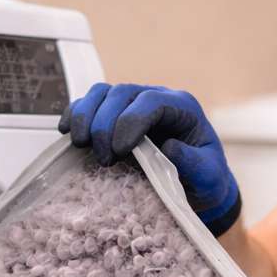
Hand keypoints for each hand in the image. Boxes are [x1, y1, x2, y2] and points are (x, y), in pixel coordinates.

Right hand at [60, 82, 240, 234]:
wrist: (197, 184)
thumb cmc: (204, 178)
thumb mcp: (208, 175)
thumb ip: (194, 163)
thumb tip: (169, 148)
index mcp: (182, 107)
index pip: (151, 101)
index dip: (131, 120)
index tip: (121, 150)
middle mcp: (156, 98)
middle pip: (121, 94)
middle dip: (105, 125)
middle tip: (105, 159)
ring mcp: (133, 103)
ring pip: (101, 93)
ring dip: (86, 116)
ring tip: (82, 145)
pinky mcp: (114, 114)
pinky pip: (89, 103)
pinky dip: (76, 114)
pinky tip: (69, 134)